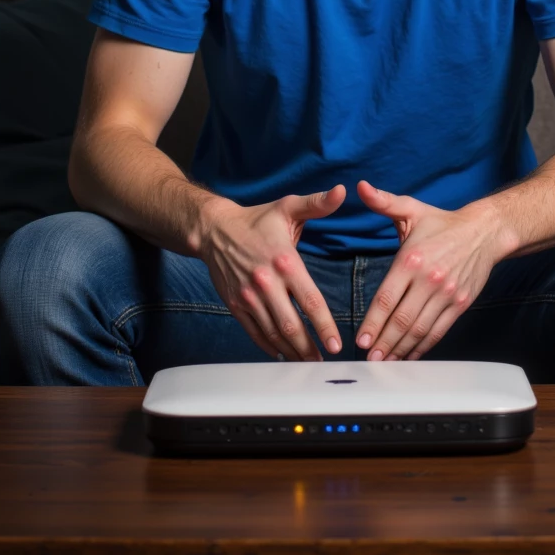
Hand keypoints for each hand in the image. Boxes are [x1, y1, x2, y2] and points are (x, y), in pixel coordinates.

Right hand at [199, 185, 345, 360]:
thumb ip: (317, 203)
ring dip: (292, 352)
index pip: (310, 300)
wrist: (213, 229)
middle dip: (310, 349)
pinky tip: (282, 354)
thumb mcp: (288, 207)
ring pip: (273, 333)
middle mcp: (266, 282)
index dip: (324, 326)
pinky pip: (254, 332)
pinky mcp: (235, 304)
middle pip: (291, 325)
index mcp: (284, 261)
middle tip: (324, 363)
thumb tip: (341, 191)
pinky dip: (269, 347)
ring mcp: (248, 296)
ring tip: (308, 363)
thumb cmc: (256, 220)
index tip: (336, 344)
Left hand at [355, 180, 500, 360]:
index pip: (387, 297)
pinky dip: (423, 346)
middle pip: (402, 319)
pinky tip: (410, 355)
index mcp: (412, 259)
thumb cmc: (442, 223)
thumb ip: (383, 202)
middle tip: (369, 360)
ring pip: (420, 329)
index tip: (361, 339)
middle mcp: (429, 280)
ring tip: (385, 363)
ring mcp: (446, 295)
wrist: (485, 232)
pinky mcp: (459, 304)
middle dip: (383, 343)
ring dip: (401, 349)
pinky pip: (438, 331)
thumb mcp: (411, 209)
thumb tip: (361, 187)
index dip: (373, 322)